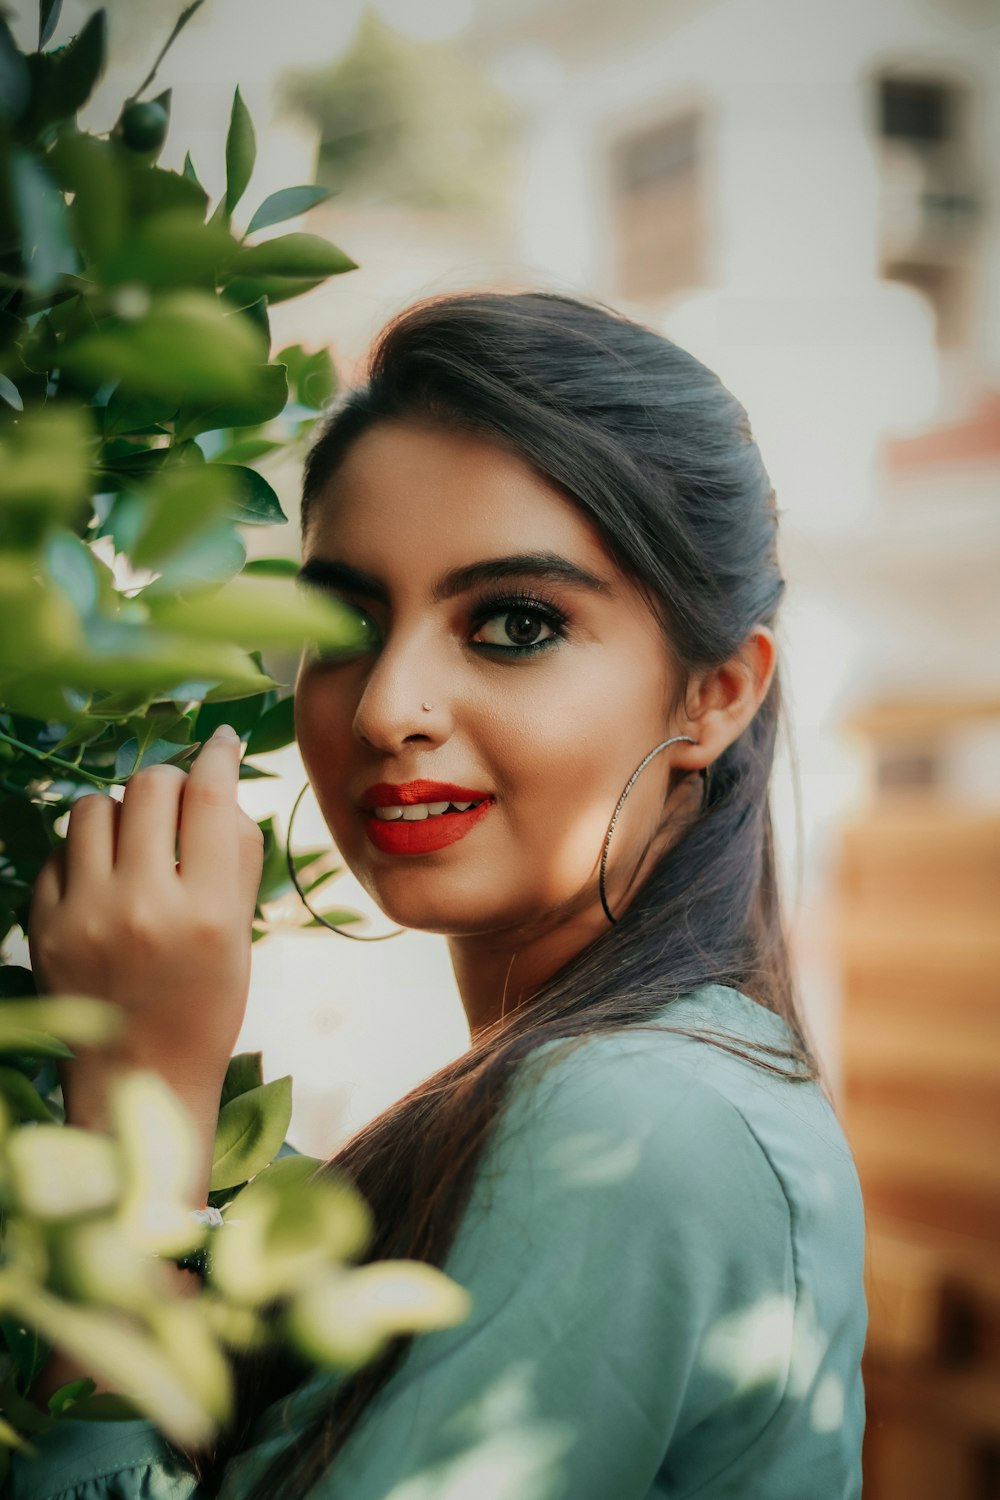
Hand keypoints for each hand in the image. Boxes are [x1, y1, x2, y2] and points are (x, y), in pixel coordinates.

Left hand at [28, 726, 263, 1129]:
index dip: (219, 754)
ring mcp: (87, 916)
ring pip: (95, 806)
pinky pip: (59, 849)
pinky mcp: (44, 926)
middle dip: (170, 781)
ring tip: (135, 841)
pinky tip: (103, 878)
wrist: (138, 1077)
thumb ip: (237, 855)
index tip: (221, 742)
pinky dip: (84, 851)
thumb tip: (218, 779)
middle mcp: (146, 907)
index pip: (212, 796)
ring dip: (122, 811)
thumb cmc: (205, 1002)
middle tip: (178, 800)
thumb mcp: (241, 933)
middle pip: (151, 786)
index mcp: (209, 912)